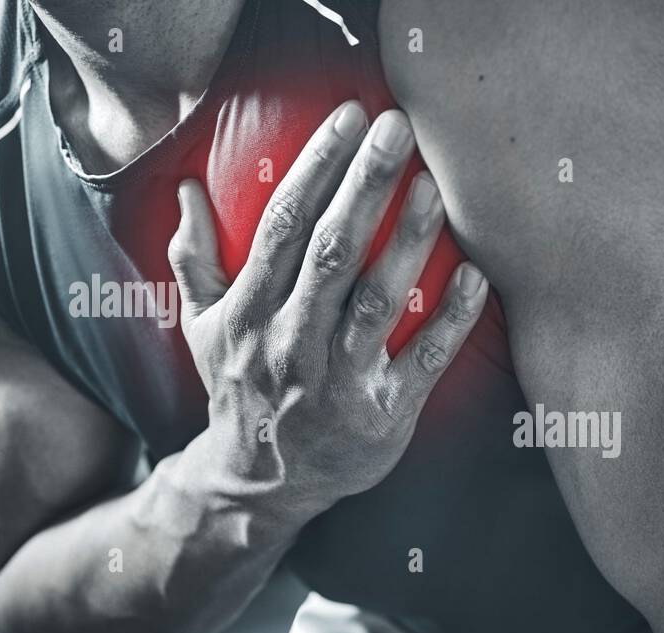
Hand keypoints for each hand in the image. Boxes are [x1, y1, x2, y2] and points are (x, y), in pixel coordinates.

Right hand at [167, 102, 488, 516]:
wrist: (263, 482)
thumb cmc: (241, 389)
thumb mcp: (204, 328)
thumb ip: (195, 259)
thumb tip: (188, 190)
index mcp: (249, 312)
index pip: (282, 225)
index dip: (317, 167)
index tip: (349, 118)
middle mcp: (291, 343)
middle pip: (332, 252)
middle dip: (365, 185)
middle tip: (398, 128)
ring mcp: (339, 381)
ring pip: (378, 301)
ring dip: (408, 241)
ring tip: (435, 187)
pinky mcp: (384, 415)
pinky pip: (423, 361)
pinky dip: (451, 319)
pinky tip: (475, 276)